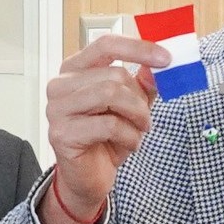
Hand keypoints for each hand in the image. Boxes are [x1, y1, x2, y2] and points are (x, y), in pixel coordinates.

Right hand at [39, 32, 161, 223]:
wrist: (89, 178)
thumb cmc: (106, 139)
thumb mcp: (131, 107)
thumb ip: (143, 84)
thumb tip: (157, 66)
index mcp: (75, 70)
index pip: (106, 45)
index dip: (137, 49)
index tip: (166, 59)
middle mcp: (60, 85)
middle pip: (114, 74)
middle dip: (139, 98)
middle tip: (146, 119)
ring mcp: (57, 109)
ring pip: (110, 94)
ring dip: (136, 115)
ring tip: (140, 130)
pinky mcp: (62, 133)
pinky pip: (107, 124)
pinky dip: (129, 136)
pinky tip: (129, 144)